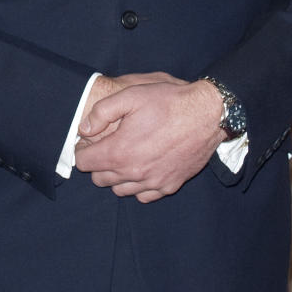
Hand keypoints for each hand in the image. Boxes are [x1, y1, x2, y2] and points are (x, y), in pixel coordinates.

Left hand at [74, 77, 223, 202]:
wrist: (208, 114)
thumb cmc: (169, 102)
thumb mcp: (131, 95)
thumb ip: (101, 112)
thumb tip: (84, 128)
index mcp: (119, 152)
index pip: (84, 163)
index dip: (82, 150)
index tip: (89, 141)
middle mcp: (134, 173)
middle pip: (100, 179)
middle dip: (98, 163)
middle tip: (106, 146)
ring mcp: (153, 182)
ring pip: (120, 190)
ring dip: (116, 176)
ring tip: (124, 157)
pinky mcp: (170, 185)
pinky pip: (144, 196)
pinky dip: (138, 186)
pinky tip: (142, 168)